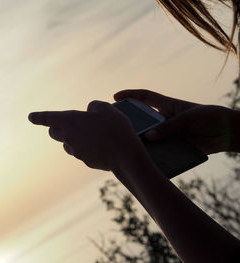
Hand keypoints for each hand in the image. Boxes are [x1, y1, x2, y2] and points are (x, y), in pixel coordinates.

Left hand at [28, 100, 146, 170]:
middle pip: (54, 133)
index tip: (31, 117)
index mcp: (70, 121)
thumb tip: (89, 112)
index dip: (38, 116)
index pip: (47, 118)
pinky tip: (101, 145)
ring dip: (73, 138)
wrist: (126, 155)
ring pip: (67, 144)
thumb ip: (94, 106)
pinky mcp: (86, 161)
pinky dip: (86, 148)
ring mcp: (76, 151)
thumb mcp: (106, 108)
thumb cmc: (115, 128)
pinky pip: (82, 153)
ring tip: (91, 134)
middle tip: (69, 124)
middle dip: (57, 128)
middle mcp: (69, 137)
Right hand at [114, 89, 232, 154]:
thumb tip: (149, 137)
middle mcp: (164, 119)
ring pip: (149, 137)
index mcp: (167, 106)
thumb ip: (168, 127)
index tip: (115, 97)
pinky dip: (153, 156)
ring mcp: (168, 134)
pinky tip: (146, 161)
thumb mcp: (188, 118)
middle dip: (129, 123)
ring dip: (141, 142)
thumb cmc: (209, 118)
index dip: (130, 95)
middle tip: (116, 128)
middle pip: (142, 120)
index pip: (144, 97)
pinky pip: (160, 151)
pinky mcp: (173, 146)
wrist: (228, 133)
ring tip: (128, 147)